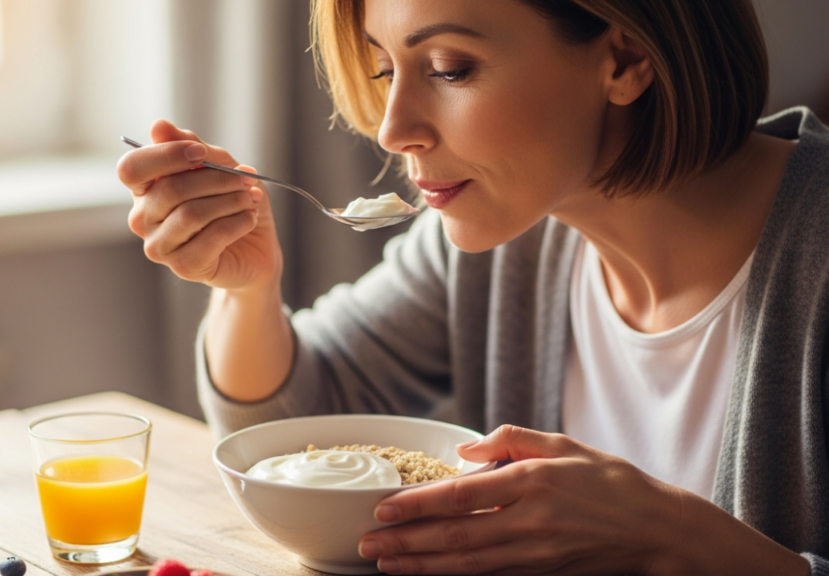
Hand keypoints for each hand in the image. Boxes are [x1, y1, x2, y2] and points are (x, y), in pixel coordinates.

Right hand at [118, 119, 282, 290]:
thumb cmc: (233, 202)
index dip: (166, 155)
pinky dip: (238, 223)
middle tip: (246, 177)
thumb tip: (158, 126)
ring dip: (231, 200)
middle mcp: (143, 219)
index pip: (132, 168)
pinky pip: (211, 238)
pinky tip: (248, 219)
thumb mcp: (219, 165)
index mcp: (145, 189)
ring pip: (192, 214)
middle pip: (170, 189)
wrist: (257, 247)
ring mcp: (160, 246)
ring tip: (250, 198)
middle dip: (217, 179)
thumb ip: (191, 146)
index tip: (202, 154)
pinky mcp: (183, 267)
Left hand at [358, 425, 683, 574]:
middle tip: (368, 544)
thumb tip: (464, 450)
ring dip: (422, 566)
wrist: (657, 529)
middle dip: (407, 542)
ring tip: (387, 564)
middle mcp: (530, 522)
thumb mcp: (562, 443)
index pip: (461, 496)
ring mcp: (536, 554)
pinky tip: (430, 574)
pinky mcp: (543, 573)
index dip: (418, 504)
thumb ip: (510, 439)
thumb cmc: (609, 480)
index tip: (384, 508)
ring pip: (467, 564)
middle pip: (455, 536)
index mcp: (532, 481)